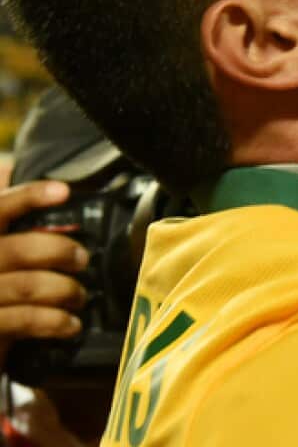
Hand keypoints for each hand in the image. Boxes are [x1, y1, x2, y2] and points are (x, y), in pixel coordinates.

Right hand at [0, 181, 87, 364]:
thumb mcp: (3, 257)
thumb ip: (12, 226)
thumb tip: (34, 181)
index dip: (28, 197)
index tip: (63, 192)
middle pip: (20, 249)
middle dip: (61, 251)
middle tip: (81, 259)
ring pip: (29, 286)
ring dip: (66, 290)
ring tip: (79, 296)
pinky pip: (26, 319)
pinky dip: (56, 321)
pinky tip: (70, 324)